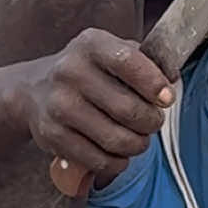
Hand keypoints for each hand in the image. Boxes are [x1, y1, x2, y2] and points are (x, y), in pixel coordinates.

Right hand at [20, 29, 171, 187]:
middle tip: (153, 121)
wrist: (34, 89)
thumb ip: (146, 61)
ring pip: (116, 139)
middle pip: (127, 108)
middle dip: (151, 121)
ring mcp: (59, 105)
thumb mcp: (112, 50)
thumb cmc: (88, 70)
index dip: (154, 83)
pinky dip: (117, 162)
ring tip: (139, 138)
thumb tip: (172, 79)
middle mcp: (70, 72)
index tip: (167, 98)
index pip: (128, 62)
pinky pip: (98, 159)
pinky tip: (119, 153)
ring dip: (138, 144)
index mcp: (90, 45)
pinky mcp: (52, 135)